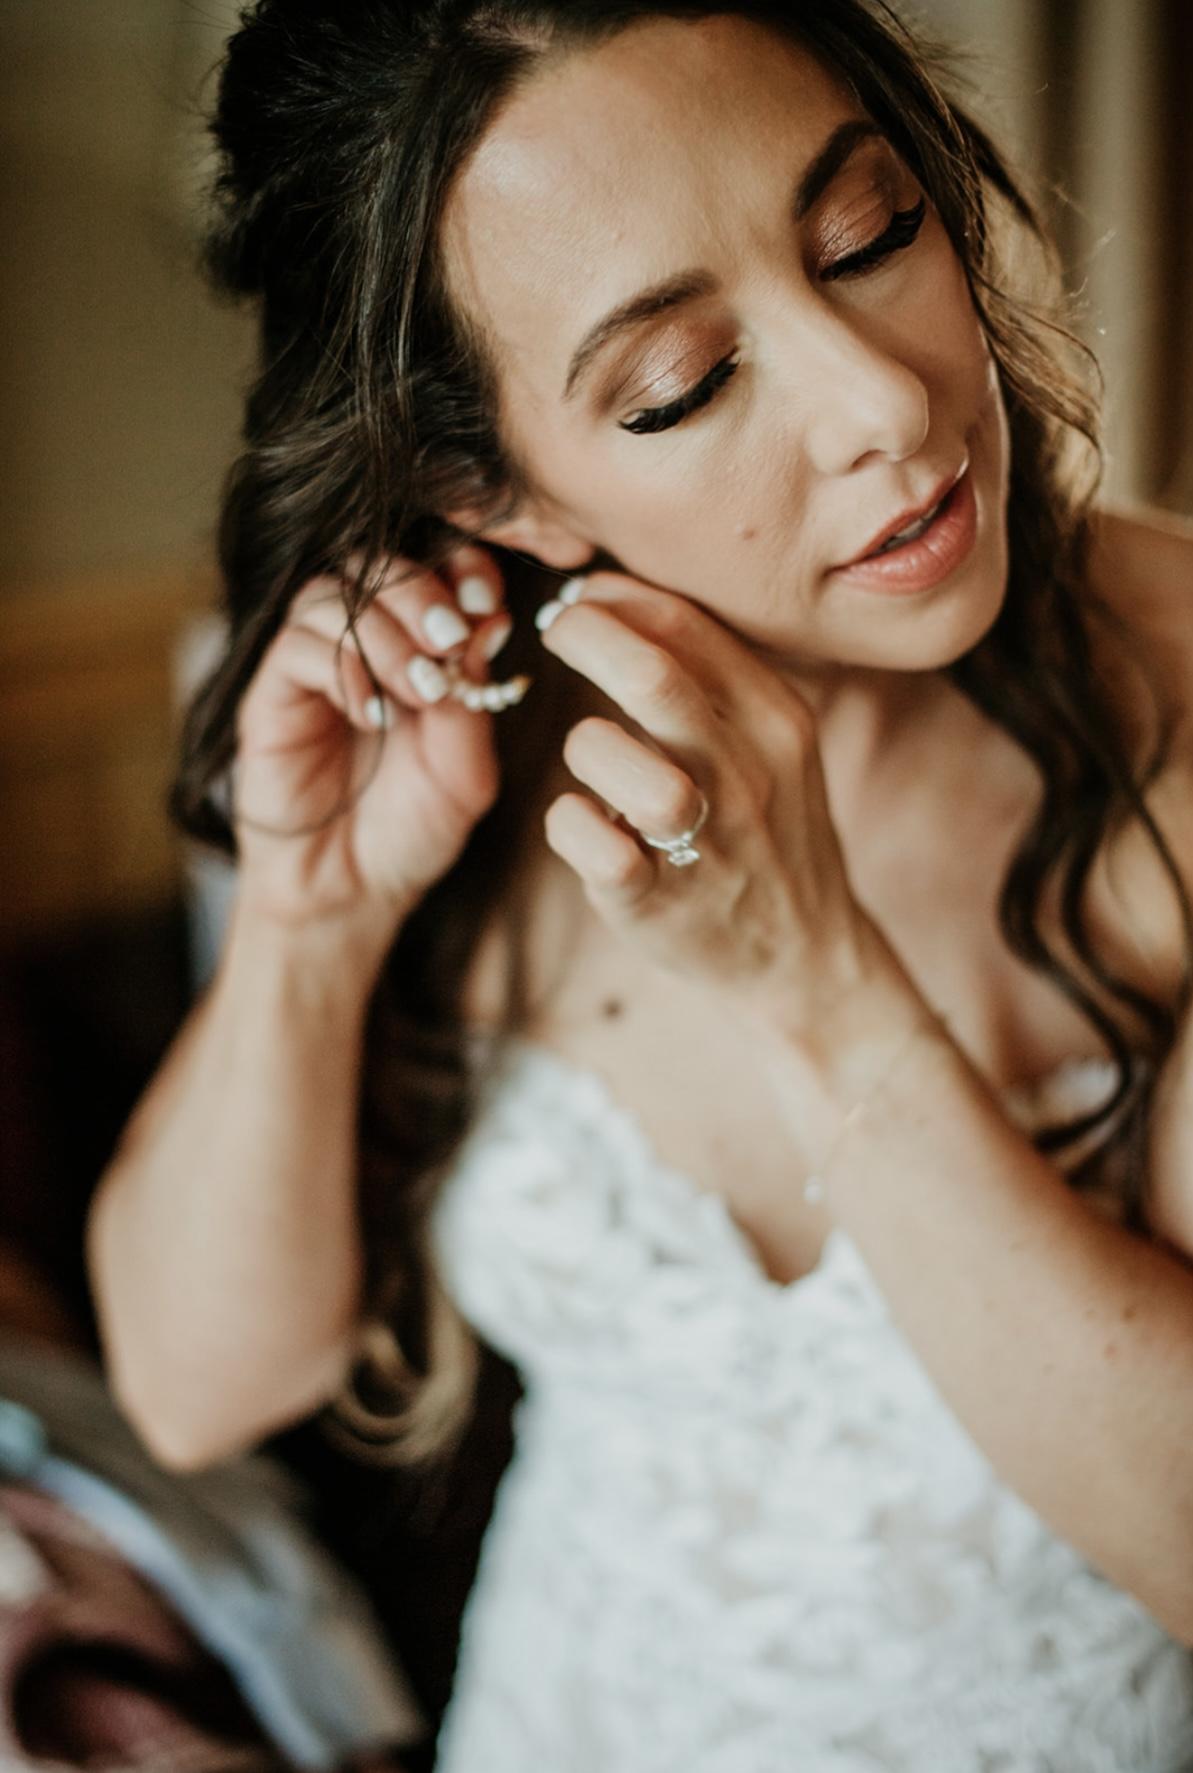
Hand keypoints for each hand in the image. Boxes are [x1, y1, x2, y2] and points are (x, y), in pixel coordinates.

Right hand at [231, 545, 510, 943]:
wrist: (352, 893)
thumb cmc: (411, 831)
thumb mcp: (465, 772)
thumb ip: (474, 699)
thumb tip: (490, 623)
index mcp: (419, 647)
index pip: (434, 567)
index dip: (462, 568)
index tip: (486, 602)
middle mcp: (363, 643)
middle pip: (378, 563)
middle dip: (423, 592)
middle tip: (450, 642)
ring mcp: (312, 664)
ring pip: (333, 593)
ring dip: (387, 633)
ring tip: (419, 692)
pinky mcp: (270, 694)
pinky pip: (296, 646)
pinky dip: (342, 667)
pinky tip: (373, 714)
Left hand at [537, 570, 886, 1035]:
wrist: (807, 956)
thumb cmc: (767, 833)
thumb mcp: (772, 744)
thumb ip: (712, 676)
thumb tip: (614, 593)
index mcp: (775, 718)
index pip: (683, 624)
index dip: (613, 598)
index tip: (580, 601)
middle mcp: (746, 771)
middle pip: (649, 675)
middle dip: (584, 636)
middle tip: (554, 632)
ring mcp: (704, 838)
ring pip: (607, 752)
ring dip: (583, 745)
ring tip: (596, 765)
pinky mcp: (656, 899)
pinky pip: (582, 834)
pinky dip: (568, 821)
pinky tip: (588, 827)